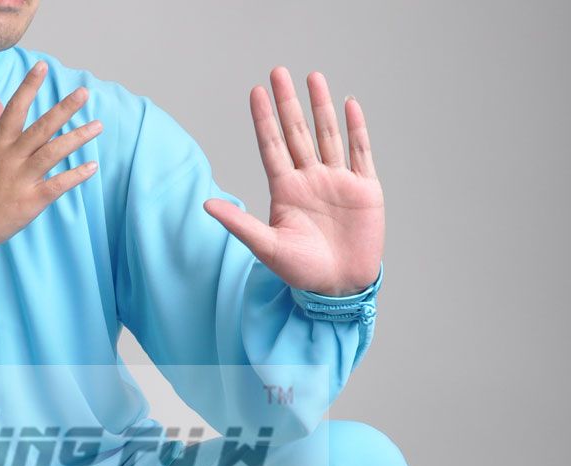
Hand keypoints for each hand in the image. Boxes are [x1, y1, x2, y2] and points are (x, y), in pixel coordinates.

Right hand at [0, 62, 102, 265]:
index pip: (15, 108)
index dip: (29, 86)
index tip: (43, 66)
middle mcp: (10, 157)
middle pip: (41, 127)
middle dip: (64, 109)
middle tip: (84, 93)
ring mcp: (20, 179)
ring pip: (53, 152)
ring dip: (76, 137)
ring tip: (97, 126)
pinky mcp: (29, 202)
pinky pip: (57, 185)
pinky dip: (75, 176)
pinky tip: (92, 167)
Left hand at [204, 67, 383, 295]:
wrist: (339, 288)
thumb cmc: (302, 273)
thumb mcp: (267, 248)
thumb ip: (239, 224)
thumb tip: (206, 204)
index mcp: (286, 192)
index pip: (272, 147)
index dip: (264, 120)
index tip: (255, 92)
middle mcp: (310, 181)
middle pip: (297, 133)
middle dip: (288, 103)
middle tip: (278, 72)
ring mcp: (337, 182)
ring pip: (327, 135)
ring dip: (320, 107)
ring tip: (312, 77)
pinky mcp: (364, 188)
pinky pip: (359, 152)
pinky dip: (355, 128)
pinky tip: (348, 104)